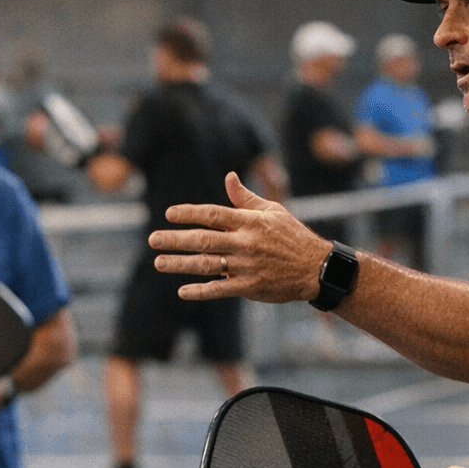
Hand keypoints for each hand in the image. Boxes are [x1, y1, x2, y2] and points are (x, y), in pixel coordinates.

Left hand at [149, 172, 328, 303]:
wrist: (316, 268)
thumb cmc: (292, 236)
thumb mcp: (272, 211)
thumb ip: (246, 198)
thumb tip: (228, 177)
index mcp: (250, 221)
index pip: (213, 214)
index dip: (189, 213)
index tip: (169, 214)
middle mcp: (246, 242)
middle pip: (204, 239)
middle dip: (175, 239)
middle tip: (152, 239)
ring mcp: (247, 265)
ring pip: (207, 265)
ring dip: (180, 264)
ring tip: (159, 262)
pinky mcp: (250, 286)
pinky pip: (220, 289)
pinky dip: (200, 291)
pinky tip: (183, 291)